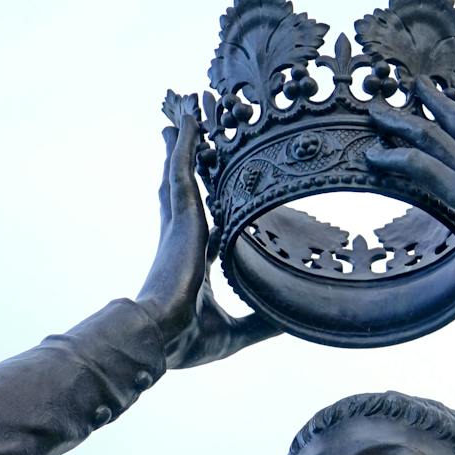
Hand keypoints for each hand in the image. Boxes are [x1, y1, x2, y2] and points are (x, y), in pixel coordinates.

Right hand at [136, 110, 281, 367]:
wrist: (160, 337)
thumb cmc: (186, 341)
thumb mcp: (237, 332)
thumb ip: (263, 323)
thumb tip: (293, 323)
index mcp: (192, 262)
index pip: (202, 225)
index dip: (205, 205)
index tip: (210, 190)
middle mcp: (183, 239)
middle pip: (182, 190)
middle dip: (182, 162)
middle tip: (180, 134)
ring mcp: (180, 225)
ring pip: (181, 173)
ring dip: (183, 143)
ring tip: (184, 113)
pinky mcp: (181, 216)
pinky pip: (182, 169)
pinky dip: (185, 143)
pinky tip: (187, 118)